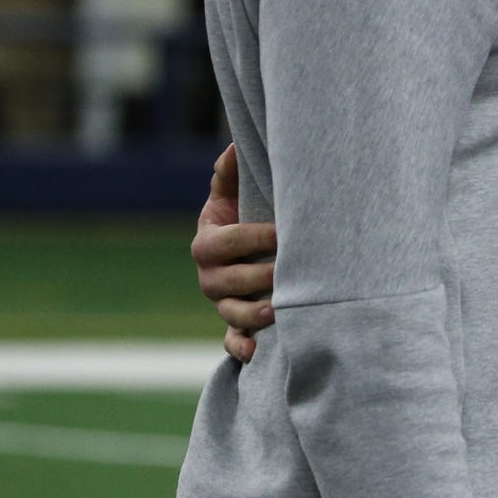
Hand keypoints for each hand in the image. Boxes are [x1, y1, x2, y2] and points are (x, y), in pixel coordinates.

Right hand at [191, 145, 278, 362]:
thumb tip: (233, 145)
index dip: (254, 237)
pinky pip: (231, 341)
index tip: (284, 233)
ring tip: (275, 313)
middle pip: (228, 281)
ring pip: (231, 313)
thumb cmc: (245, 211)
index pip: (228, 241)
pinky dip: (241, 348)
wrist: (247, 245)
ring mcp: (222, 302)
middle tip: (289, 273)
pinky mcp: (234, 323)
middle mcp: (210, 276)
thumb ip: (230, 172)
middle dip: (259, 277)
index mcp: (208, 242)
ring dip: (251, 316)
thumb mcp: (234, 191)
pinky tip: (257, 352)